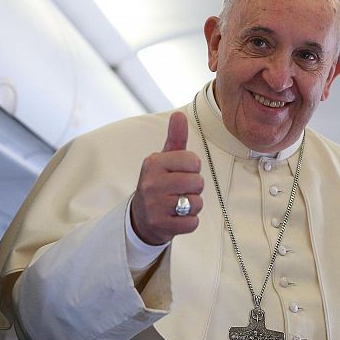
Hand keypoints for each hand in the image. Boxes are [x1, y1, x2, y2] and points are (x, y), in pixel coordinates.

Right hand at [130, 112, 204, 244]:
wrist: (141, 217)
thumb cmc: (159, 183)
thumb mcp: (165, 159)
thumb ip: (175, 138)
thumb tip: (179, 114)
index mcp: (154, 162)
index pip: (193, 161)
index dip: (194, 168)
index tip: (182, 172)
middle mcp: (151, 183)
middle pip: (197, 182)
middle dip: (194, 188)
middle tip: (180, 190)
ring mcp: (154, 205)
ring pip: (197, 203)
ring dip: (193, 205)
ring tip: (178, 204)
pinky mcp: (160, 225)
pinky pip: (192, 223)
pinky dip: (190, 222)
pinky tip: (177, 217)